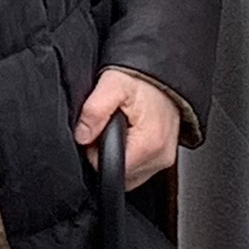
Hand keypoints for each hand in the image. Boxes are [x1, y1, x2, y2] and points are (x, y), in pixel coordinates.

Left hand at [74, 67, 183, 187]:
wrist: (166, 75)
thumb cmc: (144, 79)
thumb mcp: (113, 84)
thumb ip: (95, 110)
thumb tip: (82, 135)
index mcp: (148, 145)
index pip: (108, 168)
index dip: (94, 151)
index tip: (99, 130)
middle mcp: (159, 157)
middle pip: (118, 173)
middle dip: (107, 153)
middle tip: (110, 126)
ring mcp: (164, 159)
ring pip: (129, 173)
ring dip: (120, 154)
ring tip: (122, 128)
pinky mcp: (165, 157)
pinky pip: (139, 167)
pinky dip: (131, 154)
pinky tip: (130, 134)